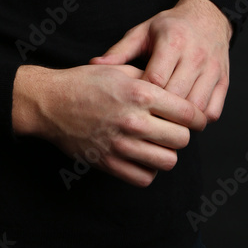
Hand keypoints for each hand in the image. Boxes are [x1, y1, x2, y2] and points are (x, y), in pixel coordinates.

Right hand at [15, 62, 206, 187]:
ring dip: (166, 152)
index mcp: (139, 94)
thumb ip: (150, 80)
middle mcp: (133, 121)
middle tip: (173, 128)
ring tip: (157, 143)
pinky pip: (145, 177)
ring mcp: (121, 145)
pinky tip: (142, 156)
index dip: (196, 117)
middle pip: (182, 139)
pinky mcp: (109, 163)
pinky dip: (148, 169)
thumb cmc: (84, 82)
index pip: (188, 113)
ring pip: (168, 161)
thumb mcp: (119, 70)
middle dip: (182, 134)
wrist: (50, 102)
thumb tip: (176, 93)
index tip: (194, 118)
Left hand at [88, 0, 232, 121]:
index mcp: (172, 42)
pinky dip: (199, 120)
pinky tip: (184, 117)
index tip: (132, 103)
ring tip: (164, 121)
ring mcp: (212, 70)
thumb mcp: (142, 32)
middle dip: (160, 112)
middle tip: (145, 119)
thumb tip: (94, 64)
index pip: (156, 79)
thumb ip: (120, 51)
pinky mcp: (223, 81)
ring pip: (197, 108)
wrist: (207, 17)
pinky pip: (213, 111)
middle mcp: (195, 56)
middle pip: (177, 97)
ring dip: (180, 120)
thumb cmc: (169, 26)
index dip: (143, 96)